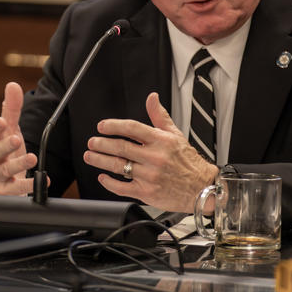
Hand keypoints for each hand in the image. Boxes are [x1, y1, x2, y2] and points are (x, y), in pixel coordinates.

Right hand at [0, 82, 37, 195]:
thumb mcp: (8, 129)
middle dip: (5, 145)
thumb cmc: (3, 150)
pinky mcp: (6, 190)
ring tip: (32, 158)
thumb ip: (11, 109)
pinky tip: (43, 180)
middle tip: (16, 139)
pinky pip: (15, 189)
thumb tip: (13, 86)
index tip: (1, 121)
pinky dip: (28, 185)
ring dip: (18, 164)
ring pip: (5, 170)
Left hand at [83, 92, 217, 211]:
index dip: (113, 126)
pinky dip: (109, 182)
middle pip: (121, 147)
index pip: (132, 128)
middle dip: (102, 144)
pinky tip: (103, 177)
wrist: (202, 187)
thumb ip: (159, 116)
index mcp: (160, 141)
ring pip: (118, 166)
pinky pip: (122, 187)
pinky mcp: (147, 192)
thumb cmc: (188, 162)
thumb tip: (152, 98)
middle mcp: (154, 157)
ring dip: (100, 160)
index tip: (102, 127)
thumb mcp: (175, 134)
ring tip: (90, 156)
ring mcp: (149, 176)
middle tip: (92, 142)